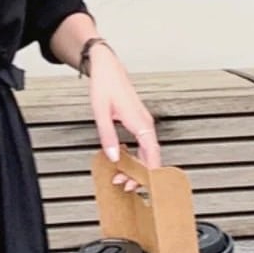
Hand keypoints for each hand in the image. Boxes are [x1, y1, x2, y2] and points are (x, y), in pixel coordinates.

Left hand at [86, 45, 161, 192]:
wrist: (107, 67)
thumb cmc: (105, 85)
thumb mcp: (101, 113)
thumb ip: (108, 137)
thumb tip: (114, 157)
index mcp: (140, 123)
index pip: (151, 155)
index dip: (146, 173)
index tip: (138, 185)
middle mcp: (145, 124)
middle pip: (150, 157)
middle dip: (139, 174)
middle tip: (124, 185)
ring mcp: (143, 123)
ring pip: (146, 152)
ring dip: (136, 166)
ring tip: (120, 176)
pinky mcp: (138, 122)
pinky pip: (142, 145)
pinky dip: (135, 156)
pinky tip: (123, 160)